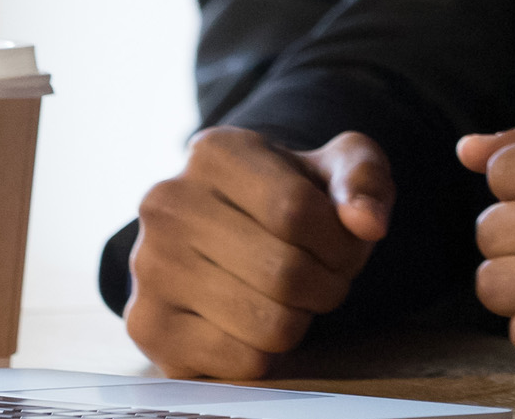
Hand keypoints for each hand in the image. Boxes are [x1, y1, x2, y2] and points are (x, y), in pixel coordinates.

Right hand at [125, 127, 391, 378]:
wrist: (224, 235)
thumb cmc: (290, 198)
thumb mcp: (337, 168)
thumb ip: (364, 179)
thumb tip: (367, 222)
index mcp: (216, 152)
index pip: (296, 210)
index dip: (341, 242)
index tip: (348, 246)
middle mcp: (168, 204)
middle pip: (284, 271)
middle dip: (329, 285)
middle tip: (326, 278)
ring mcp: (149, 266)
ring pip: (267, 324)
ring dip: (301, 321)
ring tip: (293, 299)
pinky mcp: (148, 326)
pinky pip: (241, 362)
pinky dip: (268, 353)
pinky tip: (256, 323)